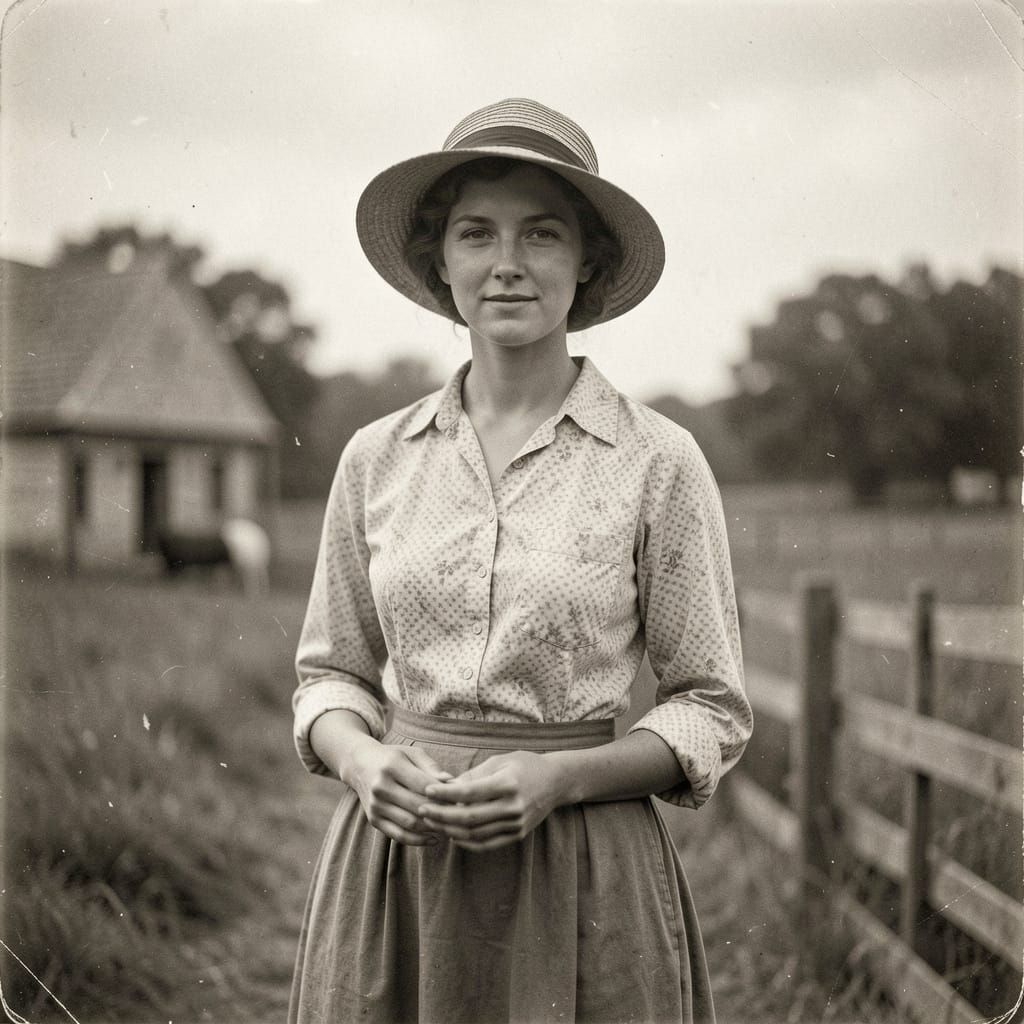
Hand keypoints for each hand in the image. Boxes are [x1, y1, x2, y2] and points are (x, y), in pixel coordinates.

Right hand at [344, 739, 452, 845]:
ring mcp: (375, 805)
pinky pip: (399, 835)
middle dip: (441, 812)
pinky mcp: (373, 820)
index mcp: (392, 766)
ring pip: (410, 823)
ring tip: (450, 827)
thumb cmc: (394, 757)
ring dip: (432, 828)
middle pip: (418, 806)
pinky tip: (434, 838)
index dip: (444, 794)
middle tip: (458, 816)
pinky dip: (418, 840)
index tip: (460, 799)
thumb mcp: (412, 754)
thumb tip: (452, 782)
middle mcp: (381, 787)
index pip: (424, 785)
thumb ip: (432, 767)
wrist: (360, 765)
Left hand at [416, 751, 568, 851]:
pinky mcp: (517, 834)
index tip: (426, 791)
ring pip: (475, 834)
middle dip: (441, 815)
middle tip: (421, 809)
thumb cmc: (524, 765)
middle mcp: (513, 806)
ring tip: (431, 822)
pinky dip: (466, 842)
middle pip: (468, 817)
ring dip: (449, 829)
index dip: (444, 794)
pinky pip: (486, 843)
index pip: (469, 793)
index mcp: (508, 784)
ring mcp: (516, 824)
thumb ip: (473, 775)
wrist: (556, 781)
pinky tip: (452, 834)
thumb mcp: (499, 761)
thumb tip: (445, 787)